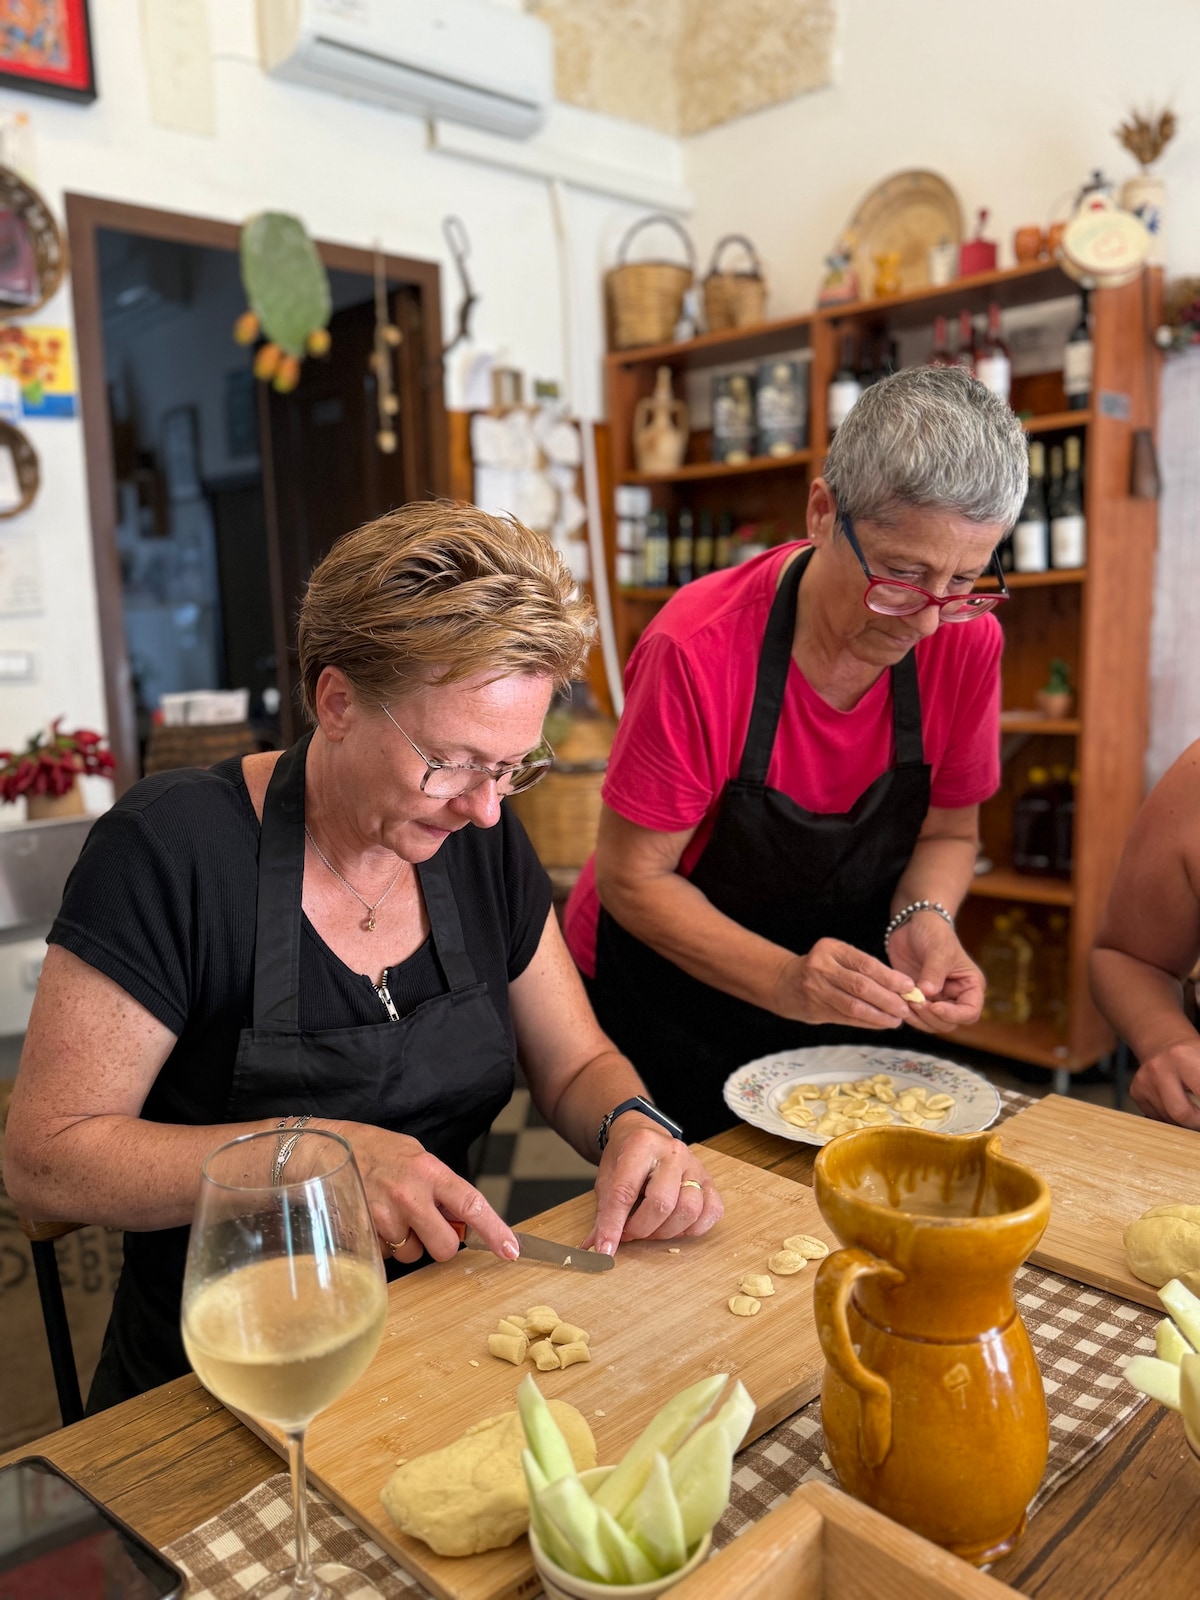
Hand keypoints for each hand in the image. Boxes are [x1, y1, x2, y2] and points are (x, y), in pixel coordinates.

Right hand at [341, 1123, 518, 1266]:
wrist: (326, 1150)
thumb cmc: (375, 1151)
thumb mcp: (416, 1156)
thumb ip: (441, 1186)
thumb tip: (463, 1217)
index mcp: (429, 1172)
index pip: (471, 1205)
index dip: (495, 1230)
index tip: (511, 1249)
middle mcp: (409, 1196)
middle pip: (445, 1247)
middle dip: (439, 1243)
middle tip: (426, 1224)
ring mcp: (385, 1218)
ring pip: (412, 1254)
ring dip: (407, 1242)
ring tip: (390, 1213)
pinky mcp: (364, 1235)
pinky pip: (387, 1255)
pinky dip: (385, 1244)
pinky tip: (374, 1219)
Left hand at [580, 1115, 722, 1256]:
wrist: (643, 1135)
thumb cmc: (625, 1158)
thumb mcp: (606, 1180)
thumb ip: (604, 1214)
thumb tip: (596, 1248)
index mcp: (641, 1145)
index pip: (625, 1192)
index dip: (613, 1226)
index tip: (605, 1249)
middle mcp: (673, 1152)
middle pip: (662, 1203)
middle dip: (642, 1229)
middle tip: (630, 1233)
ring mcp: (695, 1165)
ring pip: (689, 1209)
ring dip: (667, 1231)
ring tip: (651, 1228)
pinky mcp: (709, 1180)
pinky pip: (712, 1212)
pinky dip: (693, 1228)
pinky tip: (675, 1226)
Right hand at [771, 938, 916, 1028]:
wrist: (784, 982)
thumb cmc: (821, 968)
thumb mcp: (837, 956)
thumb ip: (863, 968)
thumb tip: (901, 986)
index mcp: (831, 949)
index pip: (865, 964)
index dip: (890, 977)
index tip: (909, 986)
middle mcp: (821, 967)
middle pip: (860, 986)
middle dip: (887, 999)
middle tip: (905, 1008)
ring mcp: (816, 989)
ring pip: (853, 1005)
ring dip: (878, 1015)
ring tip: (896, 1020)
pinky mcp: (815, 1009)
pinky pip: (846, 1018)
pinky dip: (866, 1022)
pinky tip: (880, 1024)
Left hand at [885, 917, 983, 1033]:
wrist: (913, 924)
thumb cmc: (934, 932)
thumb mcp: (938, 950)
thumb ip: (934, 973)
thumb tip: (928, 994)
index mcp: (970, 986)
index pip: (970, 1012)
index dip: (953, 1015)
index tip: (934, 1006)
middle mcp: (956, 997)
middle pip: (948, 1023)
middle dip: (931, 1017)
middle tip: (915, 1002)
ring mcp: (937, 1000)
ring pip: (931, 1024)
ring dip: (918, 1018)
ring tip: (905, 1002)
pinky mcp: (919, 998)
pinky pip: (916, 1016)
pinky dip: (907, 1014)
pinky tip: (897, 1002)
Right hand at [1129, 1038, 1199, 1129]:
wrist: (1162, 1042)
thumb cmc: (1191, 1054)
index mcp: (1182, 1056)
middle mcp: (1159, 1068)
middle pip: (1182, 1114)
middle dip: (1198, 1123)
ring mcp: (1144, 1081)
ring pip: (1170, 1119)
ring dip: (1185, 1120)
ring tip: (1192, 1108)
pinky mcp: (1136, 1091)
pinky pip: (1158, 1117)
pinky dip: (1171, 1117)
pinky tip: (1176, 1102)